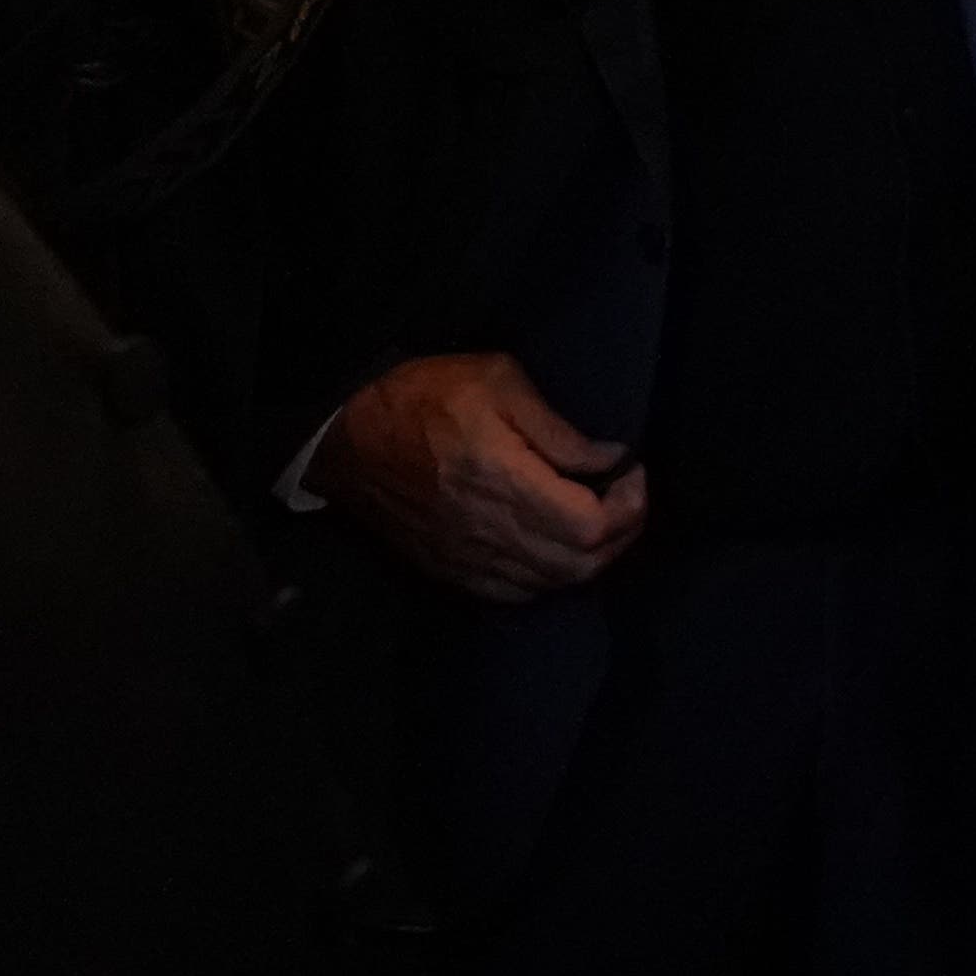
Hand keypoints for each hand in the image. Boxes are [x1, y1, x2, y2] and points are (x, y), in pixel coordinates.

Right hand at [314, 352, 646, 603]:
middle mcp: (486, 530)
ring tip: (598, 519)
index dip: (629, 506)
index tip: (632, 472)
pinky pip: (515, 593)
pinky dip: (549, 576)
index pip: (590, 526)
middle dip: (620, 534)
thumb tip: (613, 459)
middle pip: (580, 564)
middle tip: (626, 497)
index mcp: (500, 480)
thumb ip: (560, 430)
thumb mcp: (499, 382)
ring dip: (589, 558)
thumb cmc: (422, 396)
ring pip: (552, 584)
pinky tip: (555, 546)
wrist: (342, 436)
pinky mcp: (448, 569)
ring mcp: (465, 557)